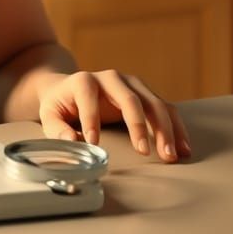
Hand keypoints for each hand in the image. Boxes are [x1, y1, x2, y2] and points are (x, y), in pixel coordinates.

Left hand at [36, 69, 191, 162]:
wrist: (70, 89)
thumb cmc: (61, 104)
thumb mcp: (50, 114)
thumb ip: (56, 129)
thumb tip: (72, 143)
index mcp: (83, 81)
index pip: (88, 95)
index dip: (90, 118)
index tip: (93, 142)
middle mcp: (110, 78)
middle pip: (129, 98)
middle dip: (138, 125)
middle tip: (144, 152)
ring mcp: (131, 84)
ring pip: (153, 103)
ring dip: (165, 129)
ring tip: (170, 155)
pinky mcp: (145, 94)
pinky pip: (165, 108)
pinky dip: (176, 127)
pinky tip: (183, 148)